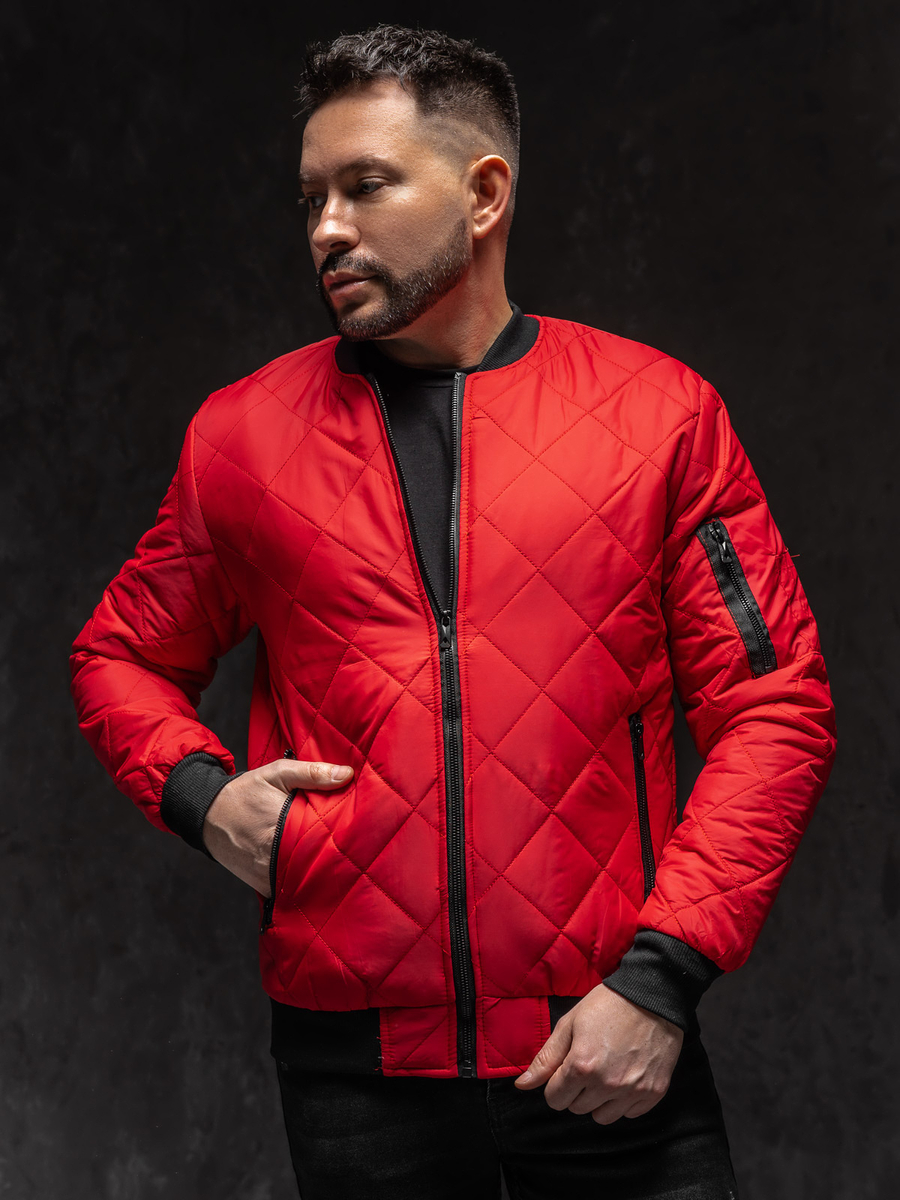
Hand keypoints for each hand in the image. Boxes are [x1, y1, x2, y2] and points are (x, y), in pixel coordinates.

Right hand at [202, 757, 352, 895]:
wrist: (208, 815)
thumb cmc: (246, 792)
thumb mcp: (278, 774)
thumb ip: (312, 773)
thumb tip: (348, 774)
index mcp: (284, 826)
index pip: (326, 839)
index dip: (346, 838)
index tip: (360, 834)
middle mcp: (276, 856)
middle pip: (319, 863)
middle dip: (337, 857)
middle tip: (355, 850)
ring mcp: (269, 875)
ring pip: (306, 881)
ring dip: (321, 873)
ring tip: (340, 864)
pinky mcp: (264, 886)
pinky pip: (290, 890)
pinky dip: (303, 884)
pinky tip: (316, 873)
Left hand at [514, 983, 682, 1123]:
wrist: (652, 996)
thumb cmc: (607, 1005)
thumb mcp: (569, 1024)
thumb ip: (546, 1059)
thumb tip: (521, 1085)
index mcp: (582, 1066)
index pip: (554, 1100)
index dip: (556, 1084)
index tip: (566, 1068)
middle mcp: (607, 1084)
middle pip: (577, 1108)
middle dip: (576, 1090)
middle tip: (587, 1064)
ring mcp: (632, 1091)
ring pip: (602, 1117)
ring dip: (599, 1100)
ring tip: (606, 1072)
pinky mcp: (653, 1093)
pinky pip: (629, 1114)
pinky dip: (624, 1101)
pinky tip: (625, 1075)